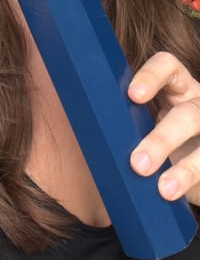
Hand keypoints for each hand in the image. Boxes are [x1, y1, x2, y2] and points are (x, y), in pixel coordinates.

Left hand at [129, 52, 199, 205]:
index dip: (152, 75)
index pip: (167, 66)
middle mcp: (197, 103)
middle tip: (137, 163)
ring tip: (162, 188)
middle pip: (187, 114)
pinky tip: (172, 193)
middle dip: (162, 139)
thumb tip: (72, 111)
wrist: (187, 167)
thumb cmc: (151, 133)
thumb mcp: (140, 118)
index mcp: (176, 85)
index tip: (132, 95)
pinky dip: (189, 180)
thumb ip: (120, 113)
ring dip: (182, 168)